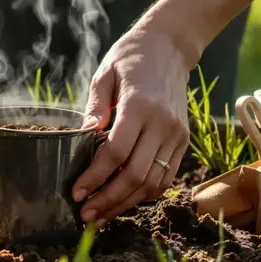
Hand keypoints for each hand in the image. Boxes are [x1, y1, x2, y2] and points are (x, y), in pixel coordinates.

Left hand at [71, 26, 192, 223]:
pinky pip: (166, 176)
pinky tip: (124, 200)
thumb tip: (83, 137)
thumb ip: (96, 107)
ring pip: (153, 182)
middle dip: (108, 199)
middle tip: (85, 214)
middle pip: (136, 174)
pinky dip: (145, 193)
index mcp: (140, 106)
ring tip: (101, 215)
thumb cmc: (131, 58)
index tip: (76, 192)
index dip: (95, 177)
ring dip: (126, 203)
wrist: (171, 46)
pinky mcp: (184, 140)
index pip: (116, 152)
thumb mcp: (105, 74)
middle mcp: (163, 123)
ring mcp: (177, 134)